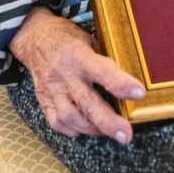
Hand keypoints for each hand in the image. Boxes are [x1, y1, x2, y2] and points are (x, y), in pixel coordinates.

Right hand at [10, 8, 144, 142]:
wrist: (34, 37)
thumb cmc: (66, 37)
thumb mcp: (88, 39)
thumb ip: (103, 60)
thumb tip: (125, 80)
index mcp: (78, 55)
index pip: (103, 71)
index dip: (121, 84)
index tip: (139, 94)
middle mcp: (64, 74)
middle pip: (87, 103)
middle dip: (108, 122)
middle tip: (126, 135)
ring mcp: (52, 89)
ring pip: (71, 117)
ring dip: (93, 129)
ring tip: (109, 131)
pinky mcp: (44, 100)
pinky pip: (57, 122)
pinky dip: (73, 129)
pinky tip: (85, 128)